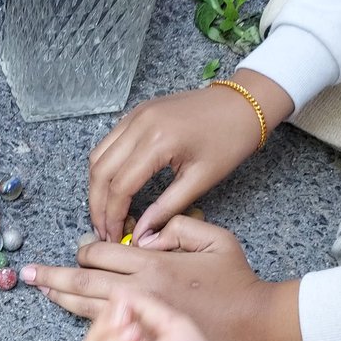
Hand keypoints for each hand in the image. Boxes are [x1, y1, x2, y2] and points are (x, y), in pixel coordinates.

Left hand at [22, 215, 304, 340]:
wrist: (255, 325)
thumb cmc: (238, 282)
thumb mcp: (216, 239)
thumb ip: (180, 227)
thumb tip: (145, 233)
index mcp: (153, 262)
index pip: (100, 253)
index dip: (85, 249)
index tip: (79, 249)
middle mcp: (138, 290)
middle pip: (83, 281)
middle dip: (52, 275)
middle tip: (27, 274)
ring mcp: (137, 318)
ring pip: (86, 307)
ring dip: (60, 297)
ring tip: (40, 290)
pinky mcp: (142, 339)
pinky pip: (103, 327)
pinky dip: (83, 317)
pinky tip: (71, 311)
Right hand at [89, 72, 293, 241]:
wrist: (243, 103)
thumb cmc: (230, 139)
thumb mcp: (201, 180)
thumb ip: (166, 209)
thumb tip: (141, 235)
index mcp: (158, 141)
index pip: (120, 186)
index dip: (112, 217)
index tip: (113, 237)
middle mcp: (139, 124)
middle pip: (100, 172)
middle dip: (97, 206)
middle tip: (104, 231)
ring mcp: (135, 116)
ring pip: (97, 157)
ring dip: (97, 187)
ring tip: (106, 213)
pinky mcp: (136, 114)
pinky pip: (107, 144)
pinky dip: (104, 169)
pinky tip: (113, 188)